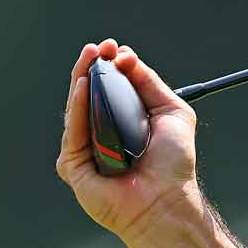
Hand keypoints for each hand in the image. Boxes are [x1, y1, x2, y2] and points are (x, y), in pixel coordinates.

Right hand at [56, 40, 204, 245]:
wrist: (167, 199)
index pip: (111, 87)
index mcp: (125, 121)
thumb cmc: (173, 164)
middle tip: (97, 48)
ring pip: (77, 108)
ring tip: (90, 58)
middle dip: (92, 66)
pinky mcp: (74, 165)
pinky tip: (83, 87)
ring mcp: (87, 148)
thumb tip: (126, 57)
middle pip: (90, 93)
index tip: (114, 48)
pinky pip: (73, 131)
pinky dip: (76, 108)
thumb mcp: (171, 111)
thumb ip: (149, 83)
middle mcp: (103, 132)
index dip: (110, 65)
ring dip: (81, 79)